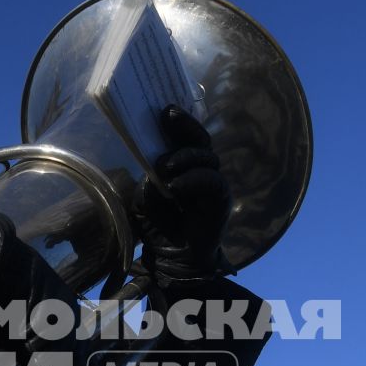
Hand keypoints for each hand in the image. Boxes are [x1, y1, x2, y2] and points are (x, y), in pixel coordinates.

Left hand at [136, 106, 229, 283]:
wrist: (173, 257)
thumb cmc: (158, 225)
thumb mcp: (145, 196)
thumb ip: (150, 177)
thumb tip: (157, 161)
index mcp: (182, 164)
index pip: (184, 137)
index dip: (177, 122)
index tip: (164, 108)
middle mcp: (200, 169)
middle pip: (199, 139)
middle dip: (185, 125)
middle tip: (168, 116)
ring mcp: (212, 182)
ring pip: (206, 157)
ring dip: (184, 157)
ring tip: (164, 166)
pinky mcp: (220, 198)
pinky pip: (211, 181)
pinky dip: (192, 180)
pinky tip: (175, 187)